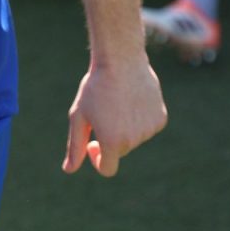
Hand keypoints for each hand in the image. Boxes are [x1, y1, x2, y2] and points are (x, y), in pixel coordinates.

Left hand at [62, 57, 166, 177]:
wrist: (121, 60)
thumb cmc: (95, 88)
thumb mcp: (79, 117)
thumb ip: (75, 146)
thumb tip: (69, 170)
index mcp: (112, 141)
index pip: (107, 169)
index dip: (97, 160)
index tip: (92, 144)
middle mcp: (133, 139)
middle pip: (119, 151)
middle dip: (110, 138)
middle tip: (103, 112)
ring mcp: (149, 129)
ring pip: (134, 139)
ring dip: (125, 128)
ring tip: (118, 103)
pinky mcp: (160, 119)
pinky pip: (147, 127)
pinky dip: (140, 120)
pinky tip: (133, 100)